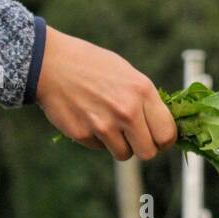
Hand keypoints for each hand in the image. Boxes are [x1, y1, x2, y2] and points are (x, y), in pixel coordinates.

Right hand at [36, 27, 177, 160]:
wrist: (52, 63)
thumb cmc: (94, 66)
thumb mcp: (130, 75)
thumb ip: (147, 102)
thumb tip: (163, 127)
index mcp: (143, 92)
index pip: (167, 134)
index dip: (165, 141)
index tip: (159, 139)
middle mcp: (126, 111)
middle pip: (148, 152)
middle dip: (144, 147)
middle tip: (136, 138)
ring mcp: (103, 124)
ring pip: (124, 154)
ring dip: (120, 145)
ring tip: (110, 124)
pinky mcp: (82, 133)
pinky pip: (100, 148)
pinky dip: (97, 139)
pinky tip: (90, 118)